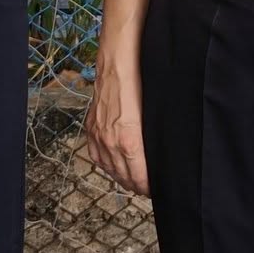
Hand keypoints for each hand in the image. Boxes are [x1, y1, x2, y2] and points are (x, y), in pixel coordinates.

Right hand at [84, 53, 149, 194]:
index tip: (157, 188)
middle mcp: (110, 142)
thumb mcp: (153, 113)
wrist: (118, 63)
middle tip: (148, 186)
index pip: (139, 177)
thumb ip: (154, 138)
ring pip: (109, 168)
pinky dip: (105, 164)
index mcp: (129, 141)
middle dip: (137, 184)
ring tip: (133, 180)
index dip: (148, 187)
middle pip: (124, 176)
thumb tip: (162, 154)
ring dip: (121, 177)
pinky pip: (95, 156)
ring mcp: (98, 135)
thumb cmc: (140, 83)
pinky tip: (113, 166)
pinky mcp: (91, 127)